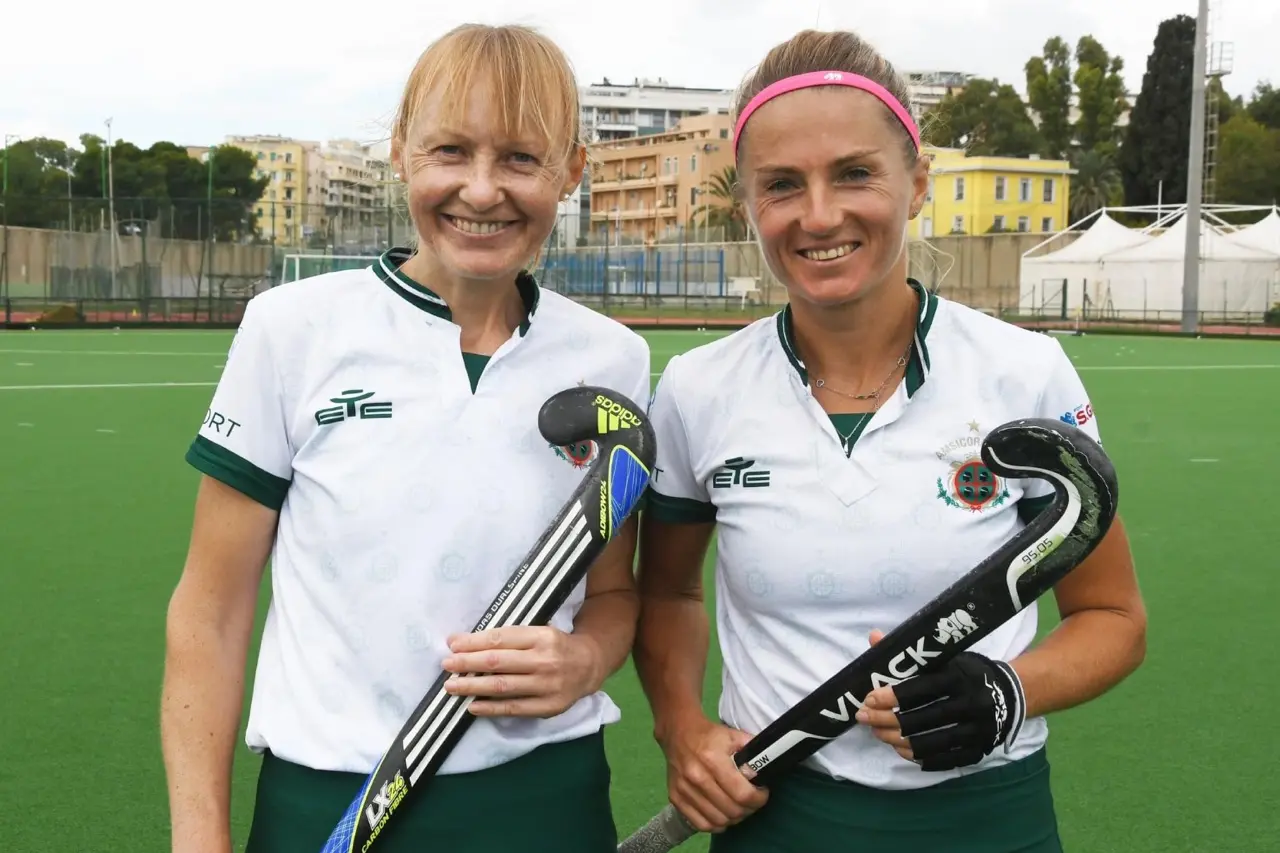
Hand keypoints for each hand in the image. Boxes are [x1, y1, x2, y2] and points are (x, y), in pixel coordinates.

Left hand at [440, 626, 603, 718]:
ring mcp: (547, 685)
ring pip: (503, 686)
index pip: (500, 639)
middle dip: (468, 663)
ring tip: (452, 686)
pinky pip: (514, 708)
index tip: (453, 644)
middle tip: (447, 665)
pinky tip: (473, 706)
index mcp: (541, 636)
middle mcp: (545, 660)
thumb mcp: (537, 633)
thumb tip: (463, 642)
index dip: (474, 642)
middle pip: (498, 662)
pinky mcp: (549, 706)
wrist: (589, 665)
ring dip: (473, 686)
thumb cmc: (555, 646)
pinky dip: (491, 708)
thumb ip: (506, 638)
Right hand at [659, 713, 768, 833]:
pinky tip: (722, 815)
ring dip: (734, 819)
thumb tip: (767, 768)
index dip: (758, 799)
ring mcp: (684, 790)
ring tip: (739, 808)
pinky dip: (716, 825)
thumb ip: (751, 752)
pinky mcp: (675, 798)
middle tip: (752, 801)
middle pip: (731, 810)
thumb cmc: (710, 735)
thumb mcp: (734, 736)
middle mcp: (696, 776)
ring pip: (718, 821)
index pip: (742, 793)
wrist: (678, 733)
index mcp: (712, 759)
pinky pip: (701, 824)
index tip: (762, 793)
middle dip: (749, 809)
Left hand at [856, 629, 1026, 770]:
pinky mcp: (980, 750)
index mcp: (960, 677)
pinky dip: (920, 757)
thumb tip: (874, 637)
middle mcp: (971, 704)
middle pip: (922, 719)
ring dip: (897, 740)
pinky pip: (945, 760)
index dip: (892, 696)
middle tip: (864, 718)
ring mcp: (977, 731)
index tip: (869, 699)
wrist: (1010, 693)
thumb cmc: (968, 672)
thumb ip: (911, 654)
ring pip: (931, 742)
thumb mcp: (945, 657)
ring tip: (877, 733)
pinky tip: (900, 750)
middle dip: (886, 719)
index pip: (920, 689)